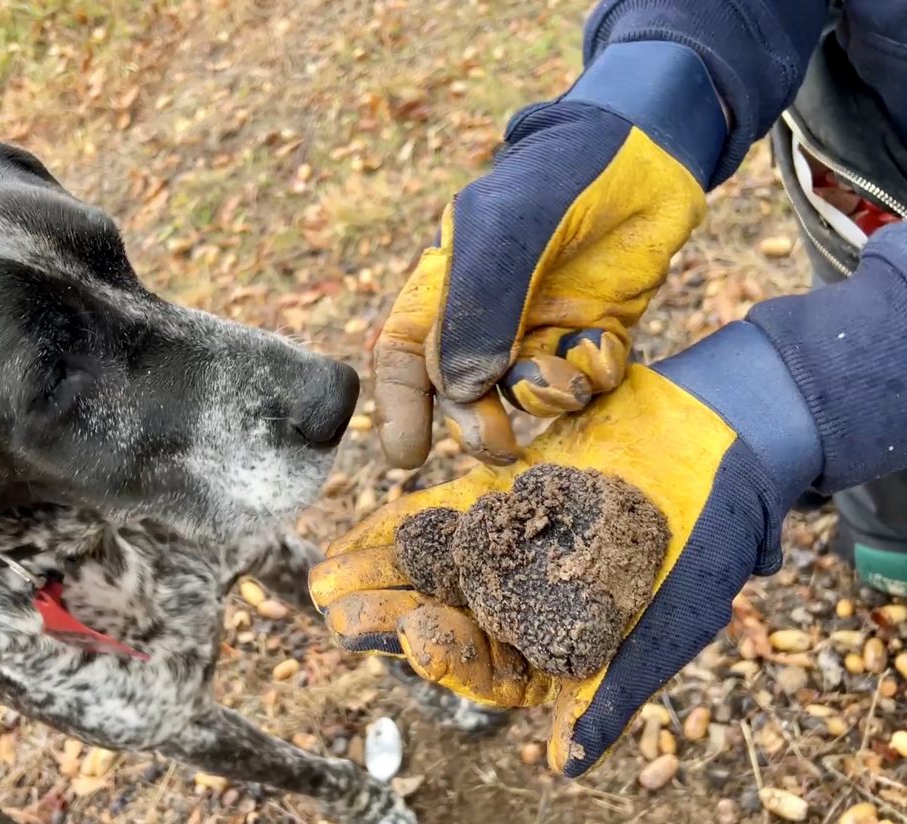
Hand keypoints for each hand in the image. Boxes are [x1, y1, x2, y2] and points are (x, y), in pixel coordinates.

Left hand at [314, 321, 822, 774]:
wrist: (723, 437)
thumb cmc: (710, 538)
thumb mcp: (670, 616)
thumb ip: (611, 684)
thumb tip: (560, 765)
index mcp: (563, 649)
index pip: (495, 671)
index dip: (455, 660)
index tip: (420, 637)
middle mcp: (524, 606)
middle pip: (447, 621)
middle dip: (392, 620)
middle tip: (340, 615)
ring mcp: (504, 551)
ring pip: (430, 572)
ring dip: (379, 577)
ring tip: (326, 580)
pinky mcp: (493, 497)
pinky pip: (435, 515)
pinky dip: (397, 523)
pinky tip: (355, 531)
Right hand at [375, 41, 727, 467]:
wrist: (649, 146)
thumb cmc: (560, 177)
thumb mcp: (507, 231)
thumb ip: (479, 309)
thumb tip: (458, 390)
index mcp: (446, 288)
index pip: (406, 358)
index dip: (399, 409)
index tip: (406, 454)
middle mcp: (490, 317)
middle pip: (465, 392)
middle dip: (475, 424)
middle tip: (495, 445)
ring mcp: (543, 329)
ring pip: (530, 394)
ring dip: (547, 398)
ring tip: (565, 375)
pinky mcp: (596, 334)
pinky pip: (587, 381)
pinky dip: (595, 376)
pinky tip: (604, 346)